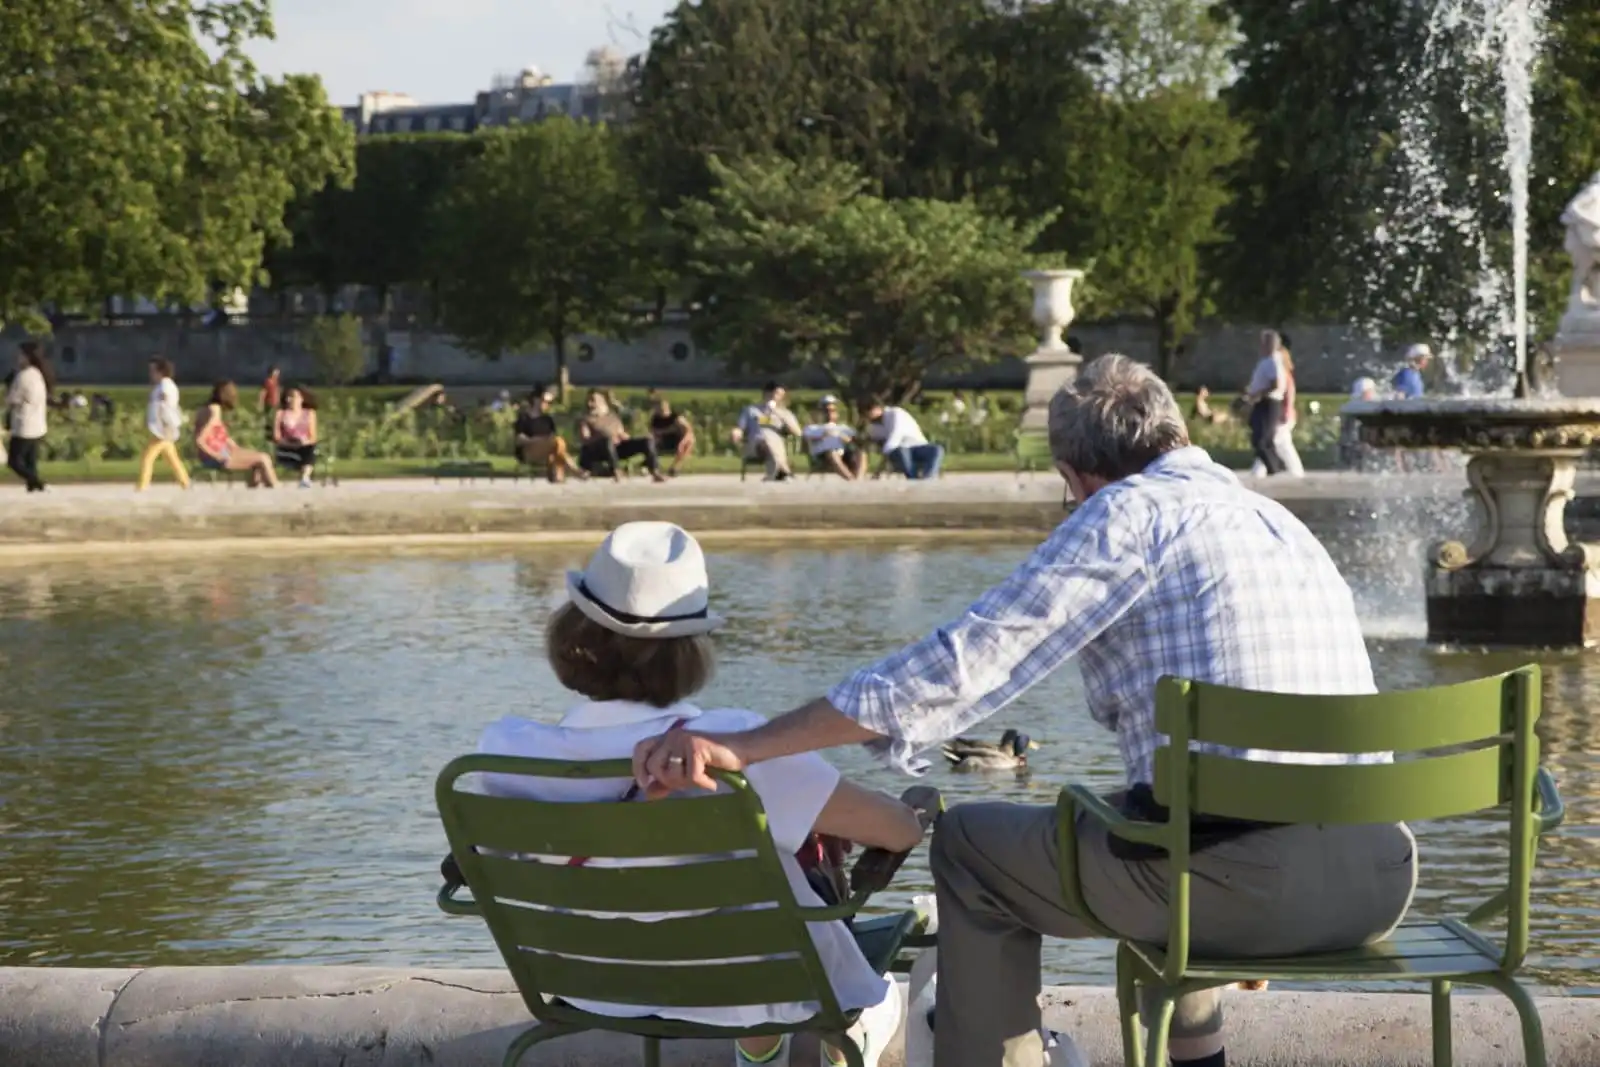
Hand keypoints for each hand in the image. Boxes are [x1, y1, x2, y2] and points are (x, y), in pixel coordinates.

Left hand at [632, 727, 747, 798]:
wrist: (741, 749)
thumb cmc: (713, 761)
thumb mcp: (684, 772)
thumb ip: (666, 781)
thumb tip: (648, 794)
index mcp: (666, 739)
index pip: (640, 748)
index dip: (638, 767)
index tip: (645, 784)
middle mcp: (672, 736)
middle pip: (654, 766)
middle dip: (669, 781)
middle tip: (688, 782)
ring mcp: (683, 740)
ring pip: (671, 773)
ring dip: (687, 782)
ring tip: (702, 777)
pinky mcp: (696, 746)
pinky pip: (691, 776)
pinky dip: (703, 783)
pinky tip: (712, 781)